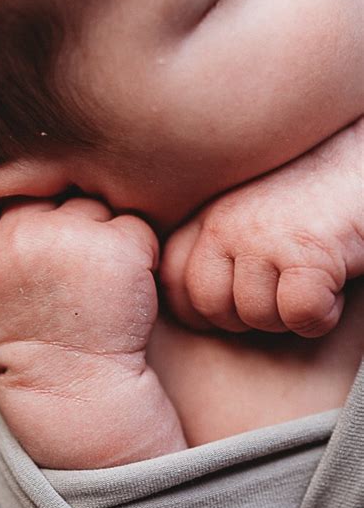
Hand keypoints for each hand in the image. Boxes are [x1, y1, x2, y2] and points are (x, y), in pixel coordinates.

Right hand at [0, 197, 184, 466]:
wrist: (75, 388)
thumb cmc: (31, 345)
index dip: (18, 213)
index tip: (35, 241)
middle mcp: (22, 235)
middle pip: (49, 196)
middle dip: (63, 222)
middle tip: (75, 269)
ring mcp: (71, 237)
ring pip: (92, 206)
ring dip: (102, 233)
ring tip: (100, 280)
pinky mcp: (118, 246)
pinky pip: (133, 224)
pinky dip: (137, 250)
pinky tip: (127, 284)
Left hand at [161, 120, 363, 337]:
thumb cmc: (312, 189)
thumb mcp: (249, 207)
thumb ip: (218, 241)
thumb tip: (197, 300)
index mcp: (208, 212)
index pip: (172, 278)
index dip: (200, 308)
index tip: (235, 308)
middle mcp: (225, 222)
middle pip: (207, 305)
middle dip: (246, 318)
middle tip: (281, 296)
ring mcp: (262, 236)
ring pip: (255, 315)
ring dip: (289, 315)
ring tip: (313, 281)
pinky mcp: (307, 252)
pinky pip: (299, 315)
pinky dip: (322, 316)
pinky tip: (335, 286)